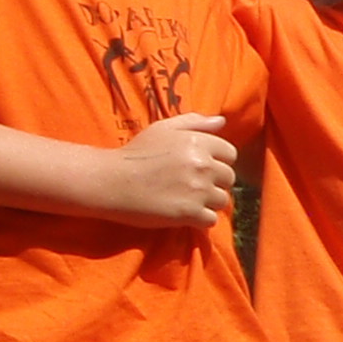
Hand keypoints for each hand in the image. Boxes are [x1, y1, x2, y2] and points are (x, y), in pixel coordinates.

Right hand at [108, 114, 237, 224]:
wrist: (112, 182)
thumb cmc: (135, 153)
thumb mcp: (162, 129)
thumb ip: (194, 122)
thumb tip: (222, 121)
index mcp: (198, 141)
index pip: (230, 154)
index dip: (217, 161)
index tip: (199, 168)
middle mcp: (202, 164)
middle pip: (228, 178)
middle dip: (214, 183)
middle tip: (191, 186)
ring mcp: (198, 190)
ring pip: (222, 200)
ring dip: (208, 202)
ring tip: (186, 199)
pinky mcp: (190, 213)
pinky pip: (211, 220)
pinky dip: (200, 220)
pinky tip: (184, 214)